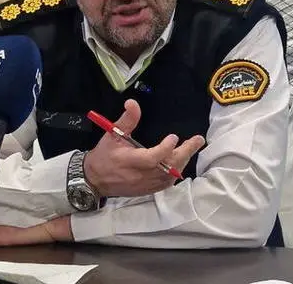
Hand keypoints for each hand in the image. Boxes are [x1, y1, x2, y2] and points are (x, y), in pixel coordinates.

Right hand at [84, 99, 204, 197]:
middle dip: (185, 153)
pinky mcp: (147, 190)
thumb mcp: (112, 134)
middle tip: (197, 140)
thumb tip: (133, 103)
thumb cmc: (104, 155)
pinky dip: (176, 172)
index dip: (165, 149)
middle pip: (167, 167)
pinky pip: (166, 183)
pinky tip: (182, 162)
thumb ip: (126, 119)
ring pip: (170, 176)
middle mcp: (139, 175)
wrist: (94, 179)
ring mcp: (145, 184)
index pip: (152, 158)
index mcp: (129, 161)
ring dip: (183, 161)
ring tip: (192, 147)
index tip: (173, 136)